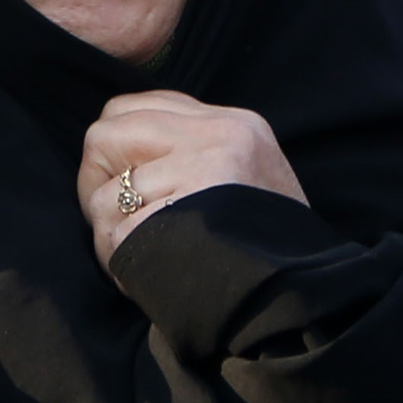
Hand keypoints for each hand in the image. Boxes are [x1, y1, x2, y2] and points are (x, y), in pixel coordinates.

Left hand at [78, 91, 306, 267]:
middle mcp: (220, 137)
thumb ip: (191, 150)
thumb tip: (115, 149)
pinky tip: (149, 274)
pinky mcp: (184, 217)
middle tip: (117, 219)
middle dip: (95, 182)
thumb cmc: (267, 245)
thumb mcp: (245, 176)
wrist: (307, 296)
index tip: (125, 182)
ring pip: (104, 195)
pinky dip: (119, 261)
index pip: (133, 106)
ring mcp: (203, 175)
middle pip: (105, 134)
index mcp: (234, 124)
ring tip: (146, 253)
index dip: (113, 147)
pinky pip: (115, 235)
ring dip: (111, 233)